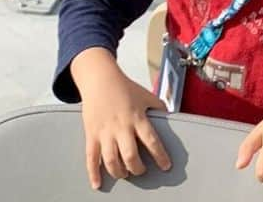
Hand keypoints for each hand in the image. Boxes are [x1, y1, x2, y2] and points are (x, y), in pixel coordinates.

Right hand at [71, 50, 171, 189]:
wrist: (100, 78)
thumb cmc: (124, 86)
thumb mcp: (145, 94)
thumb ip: (158, 106)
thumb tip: (171, 115)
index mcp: (137, 117)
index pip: (151, 141)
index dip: (160, 156)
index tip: (166, 166)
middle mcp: (121, 127)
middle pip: (131, 156)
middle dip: (138, 169)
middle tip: (141, 171)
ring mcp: (105, 132)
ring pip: (112, 161)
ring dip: (120, 172)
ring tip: (125, 174)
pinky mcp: (91, 134)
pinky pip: (91, 158)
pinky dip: (93, 173)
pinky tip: (98, 184)